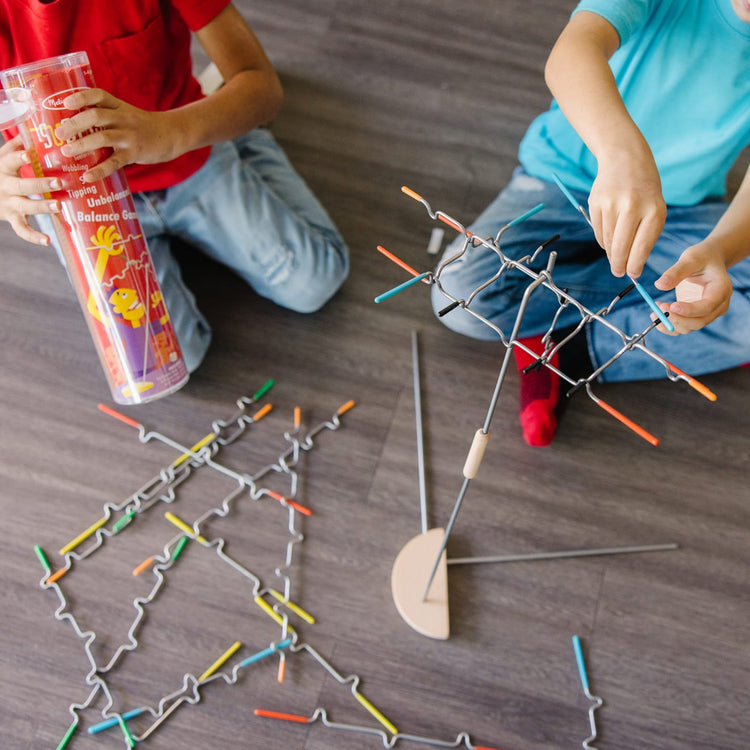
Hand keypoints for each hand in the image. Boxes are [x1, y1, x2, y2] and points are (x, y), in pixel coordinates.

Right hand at [0, 135, 60, 244]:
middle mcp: (5, 186)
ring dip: (42, 207)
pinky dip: (33, 237)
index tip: (27, 153)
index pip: (8, 160)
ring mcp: (9, 204)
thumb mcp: (2, 158)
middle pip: (22, 185)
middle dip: (40, 183)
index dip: (16, 156)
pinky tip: (48, 241)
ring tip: (59, 206)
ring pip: (26, 207)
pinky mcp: (12, 218)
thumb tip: (32, 131)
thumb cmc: (0, 172)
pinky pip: (22, 230)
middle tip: (59, 180)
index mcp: (3, 168)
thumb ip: (15, 147)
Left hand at [55, 89, 175, 182]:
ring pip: (102, 137)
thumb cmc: (144, 126)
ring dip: (81, 145)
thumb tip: (77, 128)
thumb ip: (107, 117)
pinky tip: (87, 176)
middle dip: (74, 124)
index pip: (98, 95)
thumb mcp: (127, 114)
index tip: (65, 104)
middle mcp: (123, 118)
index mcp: (119, 106)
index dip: (80, 97)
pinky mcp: (135, 153)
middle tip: (59, 134)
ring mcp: (130, 136)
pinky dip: (99, 170)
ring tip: (66, 151)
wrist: (172, 135)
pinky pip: (114, 162)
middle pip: (95, 116)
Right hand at [588, 143, 666, 279]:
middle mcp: (633, 207)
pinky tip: (609, 239)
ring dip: (611, 252)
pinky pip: (598, 231)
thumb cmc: (644, 189)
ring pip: (608, 241)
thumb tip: (631, 263)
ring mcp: (612, 204)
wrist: (625, 158)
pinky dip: (603, 239)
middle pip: (622, 247)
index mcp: (654, 210)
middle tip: (618, 273)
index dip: (635, 265)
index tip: (632, 275)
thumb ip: (646, 234)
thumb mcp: (655, 207)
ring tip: (614, 257)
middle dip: (619, 264)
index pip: (642, 246)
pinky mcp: (596, 203)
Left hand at [653, 240, 732, 334]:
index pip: (707, 306)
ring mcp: (707, 313)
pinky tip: (656, 314)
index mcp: (721, 290)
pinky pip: (682, 327)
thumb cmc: (702, 257)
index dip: (689, 310)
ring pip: (689, 327)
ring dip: (669, 322)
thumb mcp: (690, 258)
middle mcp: (718, 306)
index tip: (671, 306)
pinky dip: (668, 324)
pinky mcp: (696, 316)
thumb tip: (659, 285)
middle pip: (698, 322)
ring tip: (656, 307)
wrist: (709, 260)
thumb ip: (676, 271)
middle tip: (658, 308)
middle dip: (676, 319)